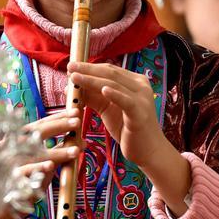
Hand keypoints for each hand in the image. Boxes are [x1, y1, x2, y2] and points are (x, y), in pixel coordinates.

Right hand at [0, 108, 83, 218]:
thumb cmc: (19, 181)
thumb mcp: (37, 163)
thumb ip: (53, 151)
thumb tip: (78, 141)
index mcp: (18, 140)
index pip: (40, 124)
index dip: (58, 117)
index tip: (75, 112)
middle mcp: (13, 146)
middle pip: (36, 131)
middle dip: (58, 126)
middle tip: (78, 122)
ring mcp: (9, 161)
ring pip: (34, 152)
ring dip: (56, 151)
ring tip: (76, 150)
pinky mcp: (8, 179)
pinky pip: (23, 171)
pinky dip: (36, 167)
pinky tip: (50, 165)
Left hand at [67, 61, 191, 217]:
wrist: (149, 151)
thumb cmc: (127, 129)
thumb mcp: (107, 109)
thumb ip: (93, 96)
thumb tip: (72, 86)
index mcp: (134, 81)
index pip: (109, 70)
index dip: (89, 67)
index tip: (72, 66)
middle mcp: (140, 86)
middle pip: (110, 73)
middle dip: (88, 69)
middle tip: (70, 67)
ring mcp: (142, 98)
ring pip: (114, 84)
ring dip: (92, 80)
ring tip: (75, 77)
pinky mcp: (140, 113)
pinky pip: (126, 101)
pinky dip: (114, 94)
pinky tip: (103, 90)